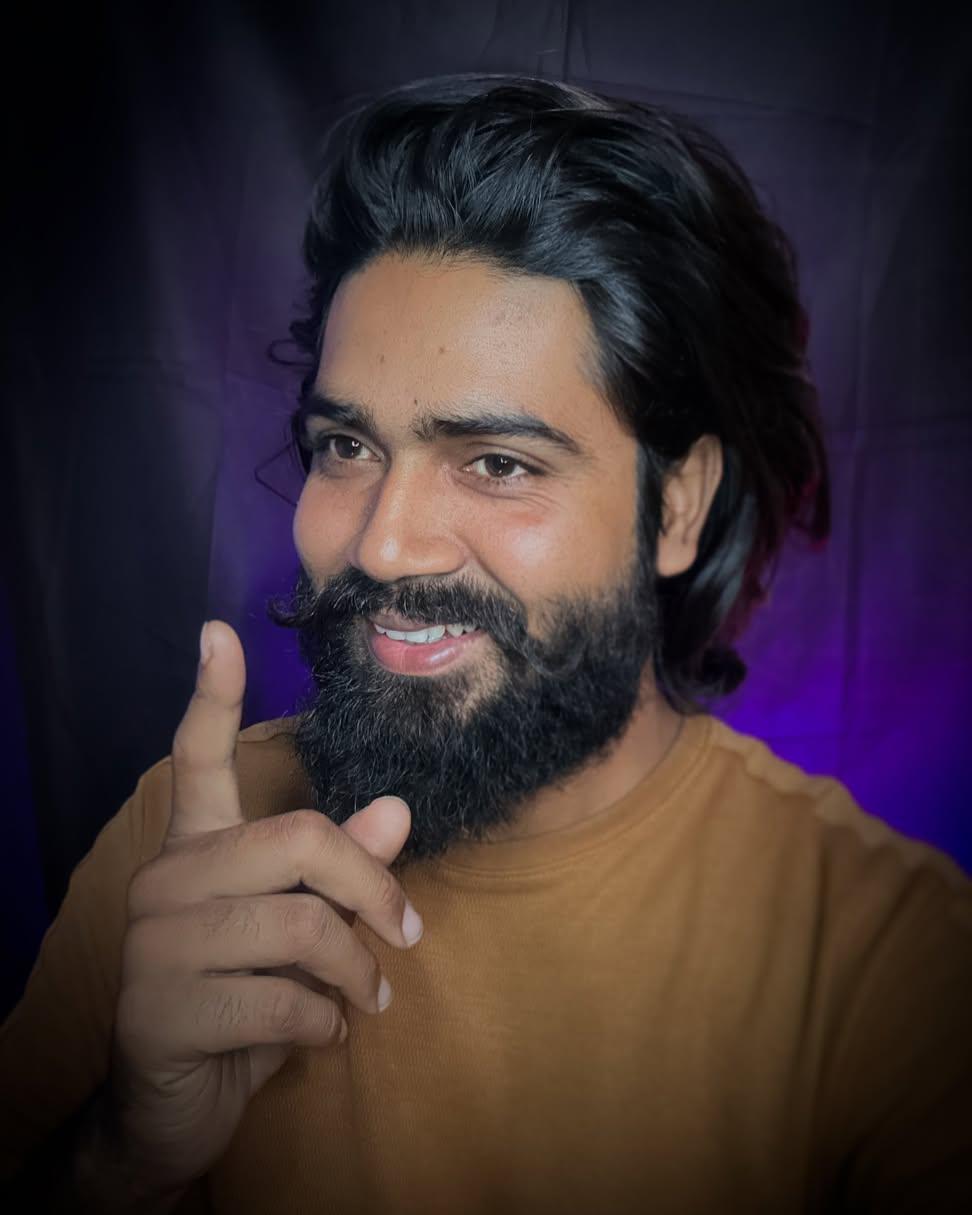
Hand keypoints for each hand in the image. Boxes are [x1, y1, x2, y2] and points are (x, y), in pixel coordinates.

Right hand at [101, 621, 421, 1199]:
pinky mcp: (156, 1011)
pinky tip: (322, 1035)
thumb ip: (340, 870)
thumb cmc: (245, 997)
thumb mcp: (299, 930)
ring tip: (369, 997)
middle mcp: (166, 879)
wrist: (173, 1107)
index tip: (217, 630)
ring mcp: (151, 944)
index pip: (198, 758)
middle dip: (372, 889)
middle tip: (409, 933)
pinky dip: (324, 1024)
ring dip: (357, 971)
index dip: (210, 695)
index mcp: (197, 847)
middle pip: (296, 840)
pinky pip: (277, 999)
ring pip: (298, 925)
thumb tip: (396, 808)